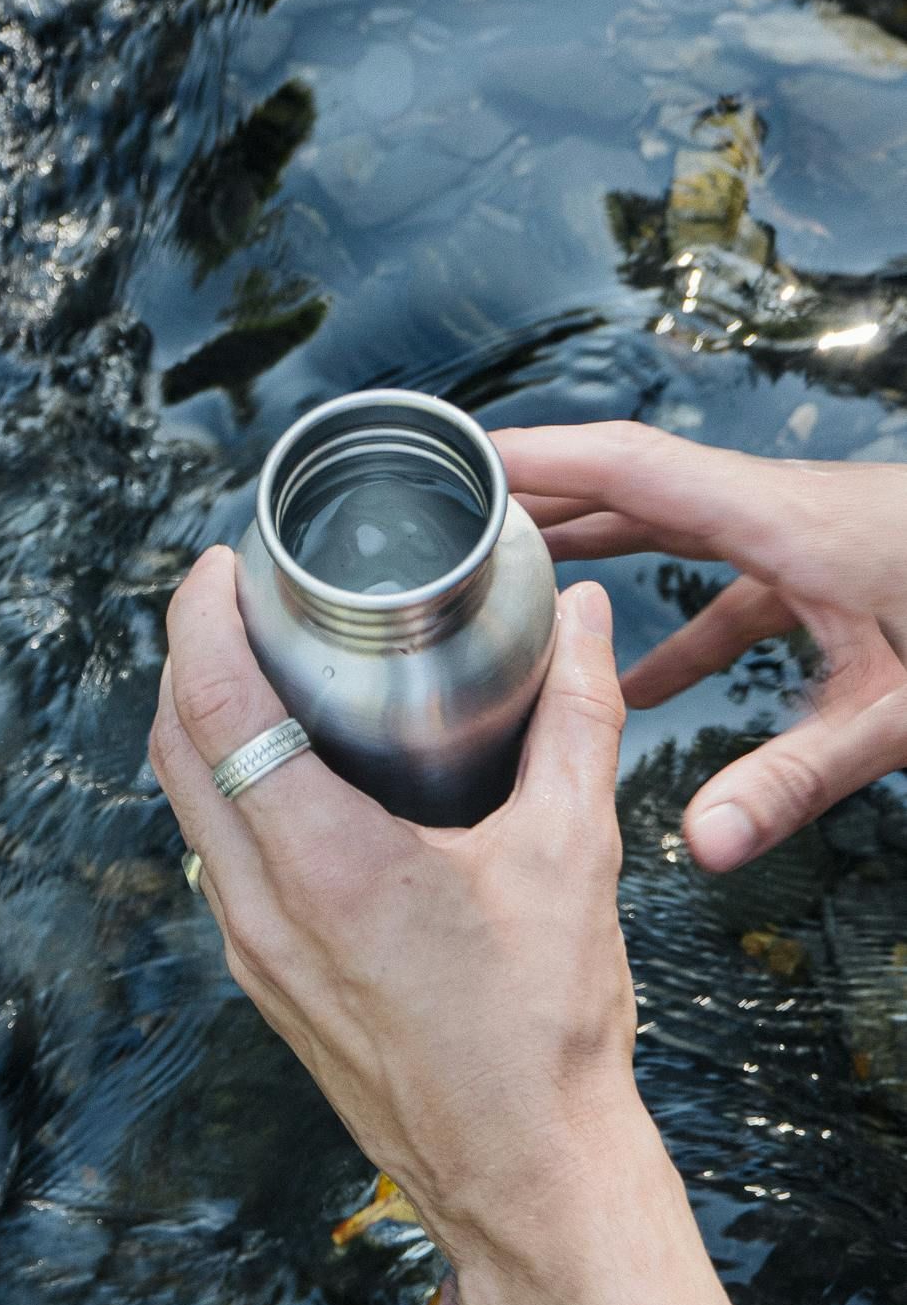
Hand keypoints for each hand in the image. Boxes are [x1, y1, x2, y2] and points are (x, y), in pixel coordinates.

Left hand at [148, 549, 641, 1262]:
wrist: (523, 1174)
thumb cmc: (542, 1034)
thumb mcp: (569, 854)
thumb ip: (575, 721)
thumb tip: (580, 620)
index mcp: (322, 863)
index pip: (215, 706)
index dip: (200, 616)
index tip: (223, 563)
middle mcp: (260, 908)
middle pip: (175, 750)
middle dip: (189, 658)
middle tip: (238, 600)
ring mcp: (252, 953)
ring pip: (188, 811)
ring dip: (204, 729)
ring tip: (259, 670)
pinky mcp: (267, 984)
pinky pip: (217, 863)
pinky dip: (230, 796)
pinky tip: (288, 777)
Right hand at [497, 420, 906, 872]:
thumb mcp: (902, 713)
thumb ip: (798, 778)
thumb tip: (702, 847)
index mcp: (786, 523)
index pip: (631, 469)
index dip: (536, 459)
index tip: (454, 457)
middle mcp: (785, 515)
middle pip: (633, 489)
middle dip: (539, 501)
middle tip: (444, 518)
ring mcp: (809, 537)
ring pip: (674, 531)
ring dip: (595, 555)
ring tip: (509, 589)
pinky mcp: (833, 571)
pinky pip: (725, 585)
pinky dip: (670, 627)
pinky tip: (635, 691)